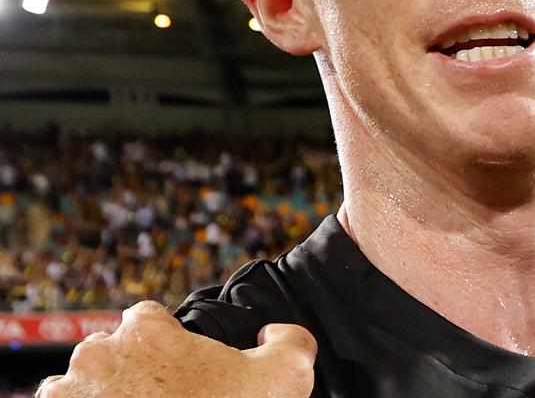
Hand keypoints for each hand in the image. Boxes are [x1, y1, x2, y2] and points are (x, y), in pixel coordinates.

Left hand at [36, 301, 316, 397]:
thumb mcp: (285, 378)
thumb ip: (291, 339)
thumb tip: (275, 331)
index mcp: (147, 330)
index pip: (150, 319)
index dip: (168, 346)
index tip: (182, 374)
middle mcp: (97, 353)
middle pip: (112, 351)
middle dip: (133, 374)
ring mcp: (67, 393)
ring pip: (84, 386)